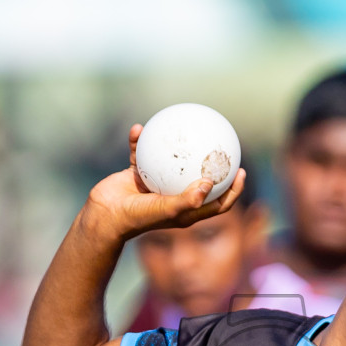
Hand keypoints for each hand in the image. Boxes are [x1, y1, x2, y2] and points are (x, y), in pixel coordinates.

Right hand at [84, 125, 246, 240]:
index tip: (241, 171)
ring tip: (185, 126)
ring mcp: (155, 184)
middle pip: (199, 179)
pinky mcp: (137, 174)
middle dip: (212, 164)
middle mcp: (173, 196)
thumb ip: (188, 199)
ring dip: (176, 146)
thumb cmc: (137, 218)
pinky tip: (139, 128)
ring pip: (171, 161)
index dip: (233, 190)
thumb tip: (209, 183)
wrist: (105, 217)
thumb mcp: (166, 210)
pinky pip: (141, 152)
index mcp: (185, 210)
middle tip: (222, 145)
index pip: (217, 202)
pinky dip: (139, 141)